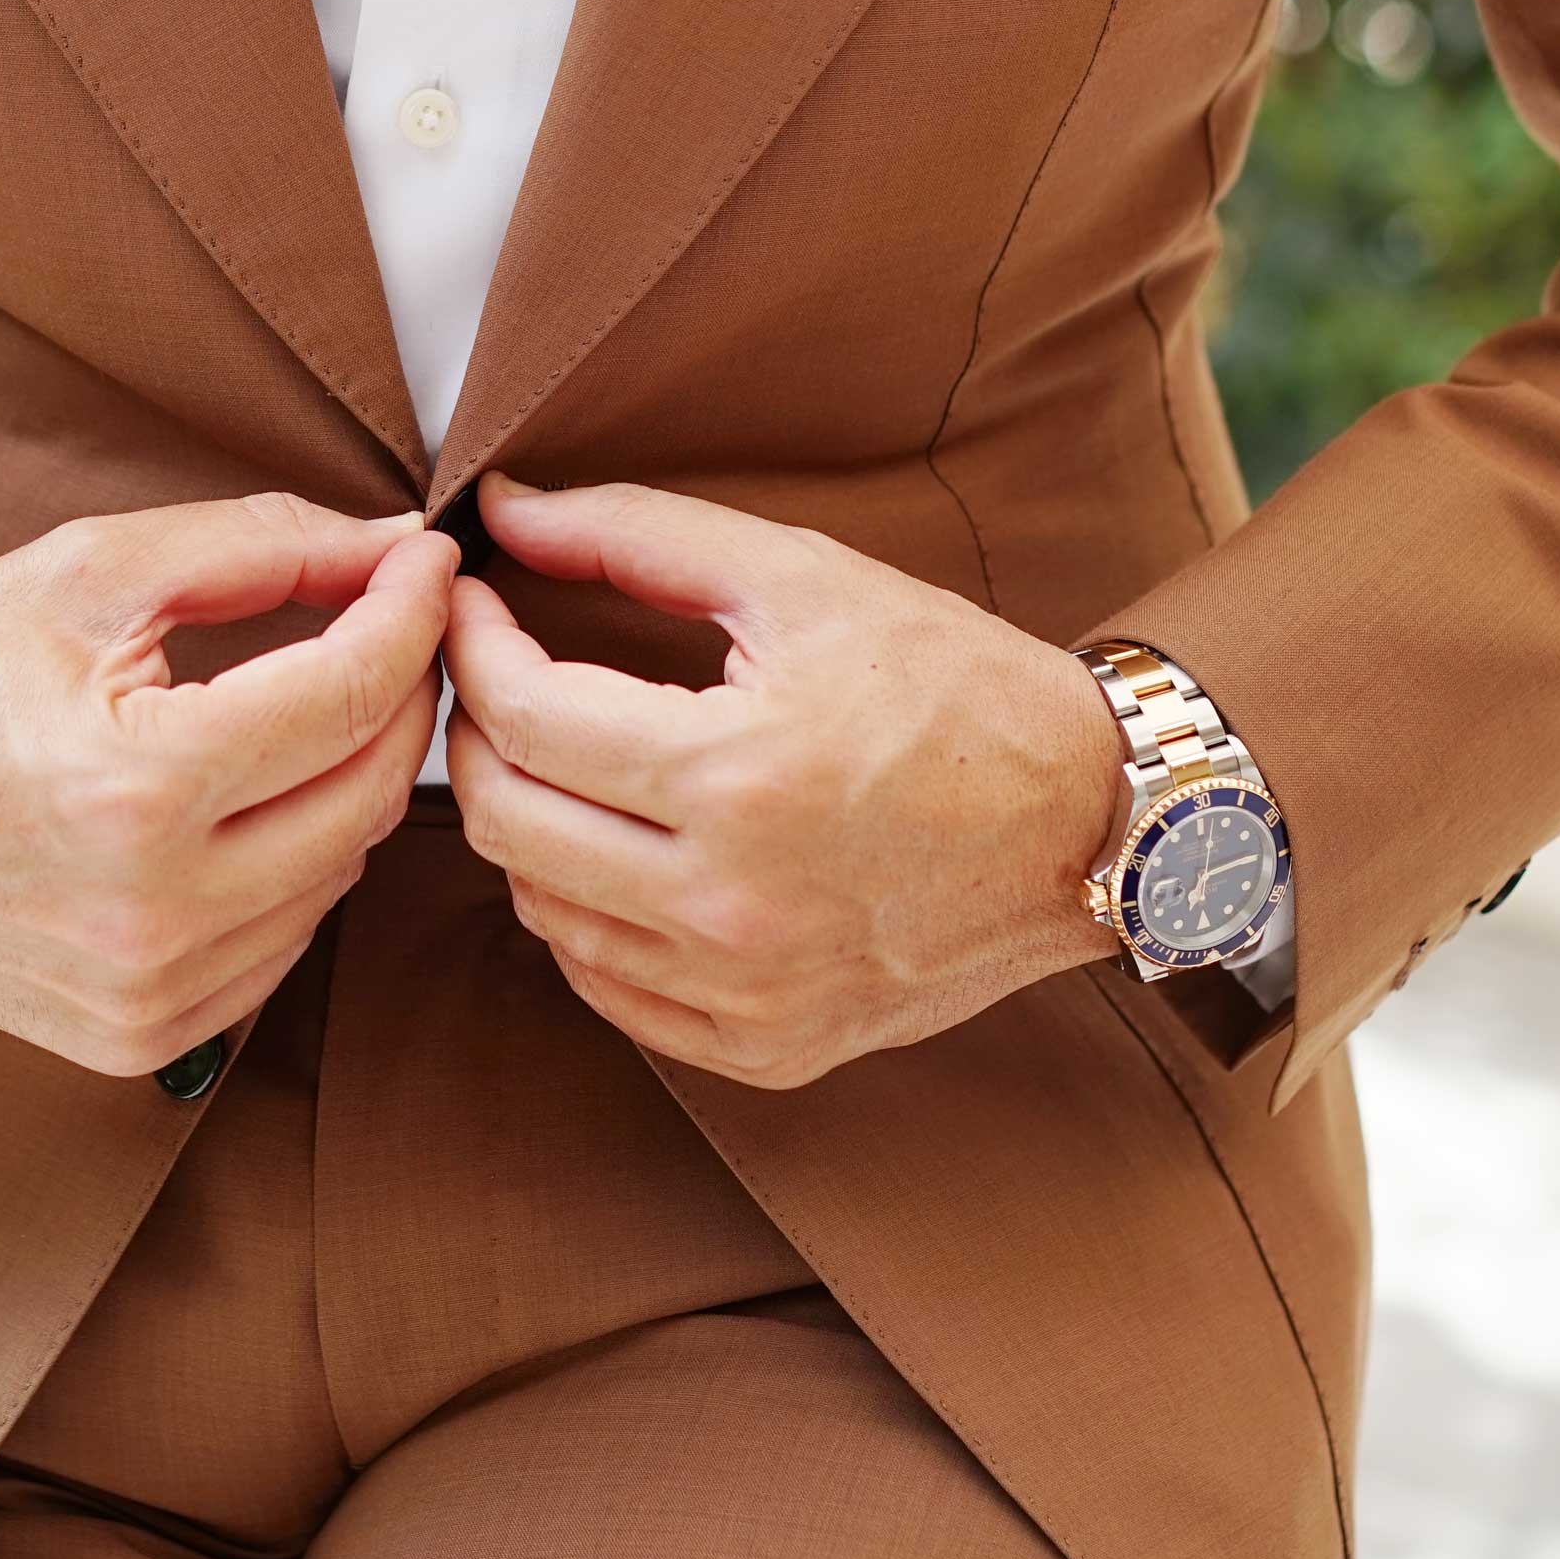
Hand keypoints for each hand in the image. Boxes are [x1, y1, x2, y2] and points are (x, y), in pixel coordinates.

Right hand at [0, 494, 455, 1075]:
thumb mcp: (91, 571)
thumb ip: (259, 547)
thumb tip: (394, 545)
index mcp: (137, 789)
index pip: (350, 695)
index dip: (410, 611)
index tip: (426, 559)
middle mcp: (152, 914)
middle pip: (370, 792)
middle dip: (399, 691)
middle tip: (389, 617)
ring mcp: (148, 995)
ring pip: (342, 872)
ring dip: (351, 778)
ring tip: (317, 699)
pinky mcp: (138, 1040)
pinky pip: (285, 943)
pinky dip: (297, 862)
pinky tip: (256, 798)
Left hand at [442, 474, 1123, 1090]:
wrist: (1087, 824)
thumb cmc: (952, 684)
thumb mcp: (802, 576)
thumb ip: (636, 533)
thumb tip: (504, 509)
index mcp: (735, 778)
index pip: (521, 717)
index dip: (472, 647)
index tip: (476, 604)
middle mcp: (729, 906)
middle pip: (504, 824)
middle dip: (476, 735)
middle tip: (502, 676)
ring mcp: (745, 994)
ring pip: (542, 912)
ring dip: (528, 824)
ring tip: (569, 757)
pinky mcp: (765, 1049)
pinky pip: (609, 989)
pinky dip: (586, 915)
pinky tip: (621, 850)